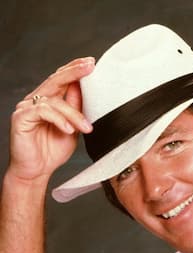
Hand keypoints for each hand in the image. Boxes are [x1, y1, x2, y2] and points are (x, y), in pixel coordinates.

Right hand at [9, 57, 94, 182]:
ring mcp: (27, 108)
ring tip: (85, 128)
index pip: (62, 79)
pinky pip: (42, 112)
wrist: (36, 172)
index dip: (75, 69)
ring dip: (73, 114)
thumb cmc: (51, 152)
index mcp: (49, 101)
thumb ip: (76, 110)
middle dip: (74, 72)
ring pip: (54, 100)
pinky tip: (69, 130)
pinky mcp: (21, 118)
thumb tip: (86, 90)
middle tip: (90, 66)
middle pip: (56, 80)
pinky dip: (59, 120)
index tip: (92, 63)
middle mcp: (36, 101)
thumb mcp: (72, 129)